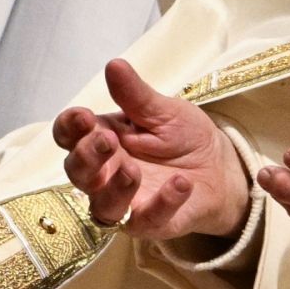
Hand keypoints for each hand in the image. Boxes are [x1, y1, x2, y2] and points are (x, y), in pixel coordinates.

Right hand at [53, 59, 249, 240]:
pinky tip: (180, 183)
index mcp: (101, 140)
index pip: (70, 136)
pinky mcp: (152, 223)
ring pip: (102, 206)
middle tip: (106, 140)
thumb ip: (136, 95)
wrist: (220, 167)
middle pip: (78, 172)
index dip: (69, 127)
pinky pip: (149, 221)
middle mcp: (105, 174)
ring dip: (115, 189)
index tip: (82, 116)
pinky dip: (163, 203)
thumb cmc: (183, 137)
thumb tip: (114, 65)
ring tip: (133, 170)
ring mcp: (126, 203)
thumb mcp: (163, 110)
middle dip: (87, 156)